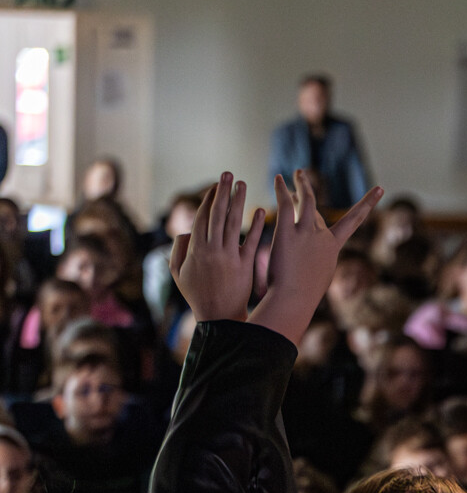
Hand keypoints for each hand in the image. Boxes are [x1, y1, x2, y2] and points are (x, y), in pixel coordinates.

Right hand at [171, 172, 265, 322]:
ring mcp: (229, 256)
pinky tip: (261, 211)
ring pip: (234, 223)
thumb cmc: (197, 295)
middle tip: (228, 173)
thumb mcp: (178, 273)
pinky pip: (252, 242)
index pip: (202, 217)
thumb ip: (179, 250)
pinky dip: (256, 226)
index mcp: (195, 249)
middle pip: (217, 214)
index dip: (208, 199)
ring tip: (242, 184)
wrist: (218, 318)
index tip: (214, 185)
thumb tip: (186, 232)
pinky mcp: (245, 265)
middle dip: (222, 192)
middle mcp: (212, 249)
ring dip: (238, 202)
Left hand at [251, 169, 380, 342]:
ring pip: (306, 201)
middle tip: (301, 177)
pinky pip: (286, 205)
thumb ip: (320, 262)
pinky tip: (279, 179)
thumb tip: (319, 259)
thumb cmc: (304, 296)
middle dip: (307, 194)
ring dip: (302, 184)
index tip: (380, 188)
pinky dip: (282, 190)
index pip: (354, 221)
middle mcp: (323, 237)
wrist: (294, 299)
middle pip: (316, 211)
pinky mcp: (287, 233)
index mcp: (333, 248)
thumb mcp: (320, 277)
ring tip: (297, 173)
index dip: (368, 203)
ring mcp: (306, 234)